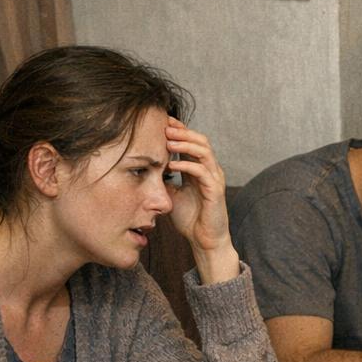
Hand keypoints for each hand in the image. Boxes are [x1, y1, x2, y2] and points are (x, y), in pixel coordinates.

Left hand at [165, 119, 231, 256]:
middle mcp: (209, 170)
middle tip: (164, 125)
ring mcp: (214, 179)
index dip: (179, 129)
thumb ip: (164, 179)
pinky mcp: (215, 191)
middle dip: (182, 131)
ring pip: (204, 151)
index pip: (192, 141)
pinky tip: (171, 164)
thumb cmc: (190, 219)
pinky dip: (186, 165)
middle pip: (200, 140)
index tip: (161, 121)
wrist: (204, 240)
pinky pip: (201, 172)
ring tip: (168, 140)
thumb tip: (146, 167)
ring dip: (185, 143)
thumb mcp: (171, 194)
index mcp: (199, 169)